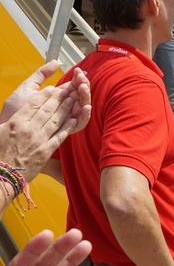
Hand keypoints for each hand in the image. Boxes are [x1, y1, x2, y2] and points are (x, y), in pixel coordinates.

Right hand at [0, 64, 90, 183]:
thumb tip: (12, 116)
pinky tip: (74, 119)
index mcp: (15, 123)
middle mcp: (29, 129)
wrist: (2, 176)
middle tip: (66, 89)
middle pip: (46, 110)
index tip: (51, 88)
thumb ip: (7, 122)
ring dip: (65, 109)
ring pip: (55, 120)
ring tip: (72, 100)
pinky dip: (67, 126)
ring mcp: (39, 140)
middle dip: (58, 98)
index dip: (43, 95)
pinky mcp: (46, 151)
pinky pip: (59, 136)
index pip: (32, 104)